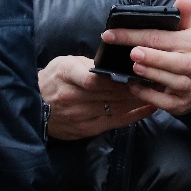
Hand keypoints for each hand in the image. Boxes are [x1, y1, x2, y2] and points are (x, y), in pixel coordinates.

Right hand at [38, 55, 154, 139]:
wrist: (32, 106)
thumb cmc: (52, 80)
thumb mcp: (65, 63)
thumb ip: (88, 63)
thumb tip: (115, 61)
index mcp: (66, 75)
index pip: (96, 77)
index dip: (119, 75)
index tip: (139, 69)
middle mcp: (73, 96)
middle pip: (112, 92)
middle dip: (136, 85)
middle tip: (158, 77)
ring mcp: (80, 115)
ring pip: (117, 107)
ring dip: (139, 99)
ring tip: (157, 90)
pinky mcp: (86, 129)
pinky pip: (116, 122)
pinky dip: (135, 115)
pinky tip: (149, 108)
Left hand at [103, 0, 190, 115]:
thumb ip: (184, 17)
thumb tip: (183, 0)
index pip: (161, 37)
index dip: (136, 35)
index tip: (111, 34)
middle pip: (173, 61)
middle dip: (152, 57)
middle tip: (133, 53)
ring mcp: (189, 85)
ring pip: (171, 81)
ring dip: (152, 75)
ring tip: (135, 68)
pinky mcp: (182, 103)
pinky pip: (166, 102)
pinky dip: (150, 96)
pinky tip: (135, 87)